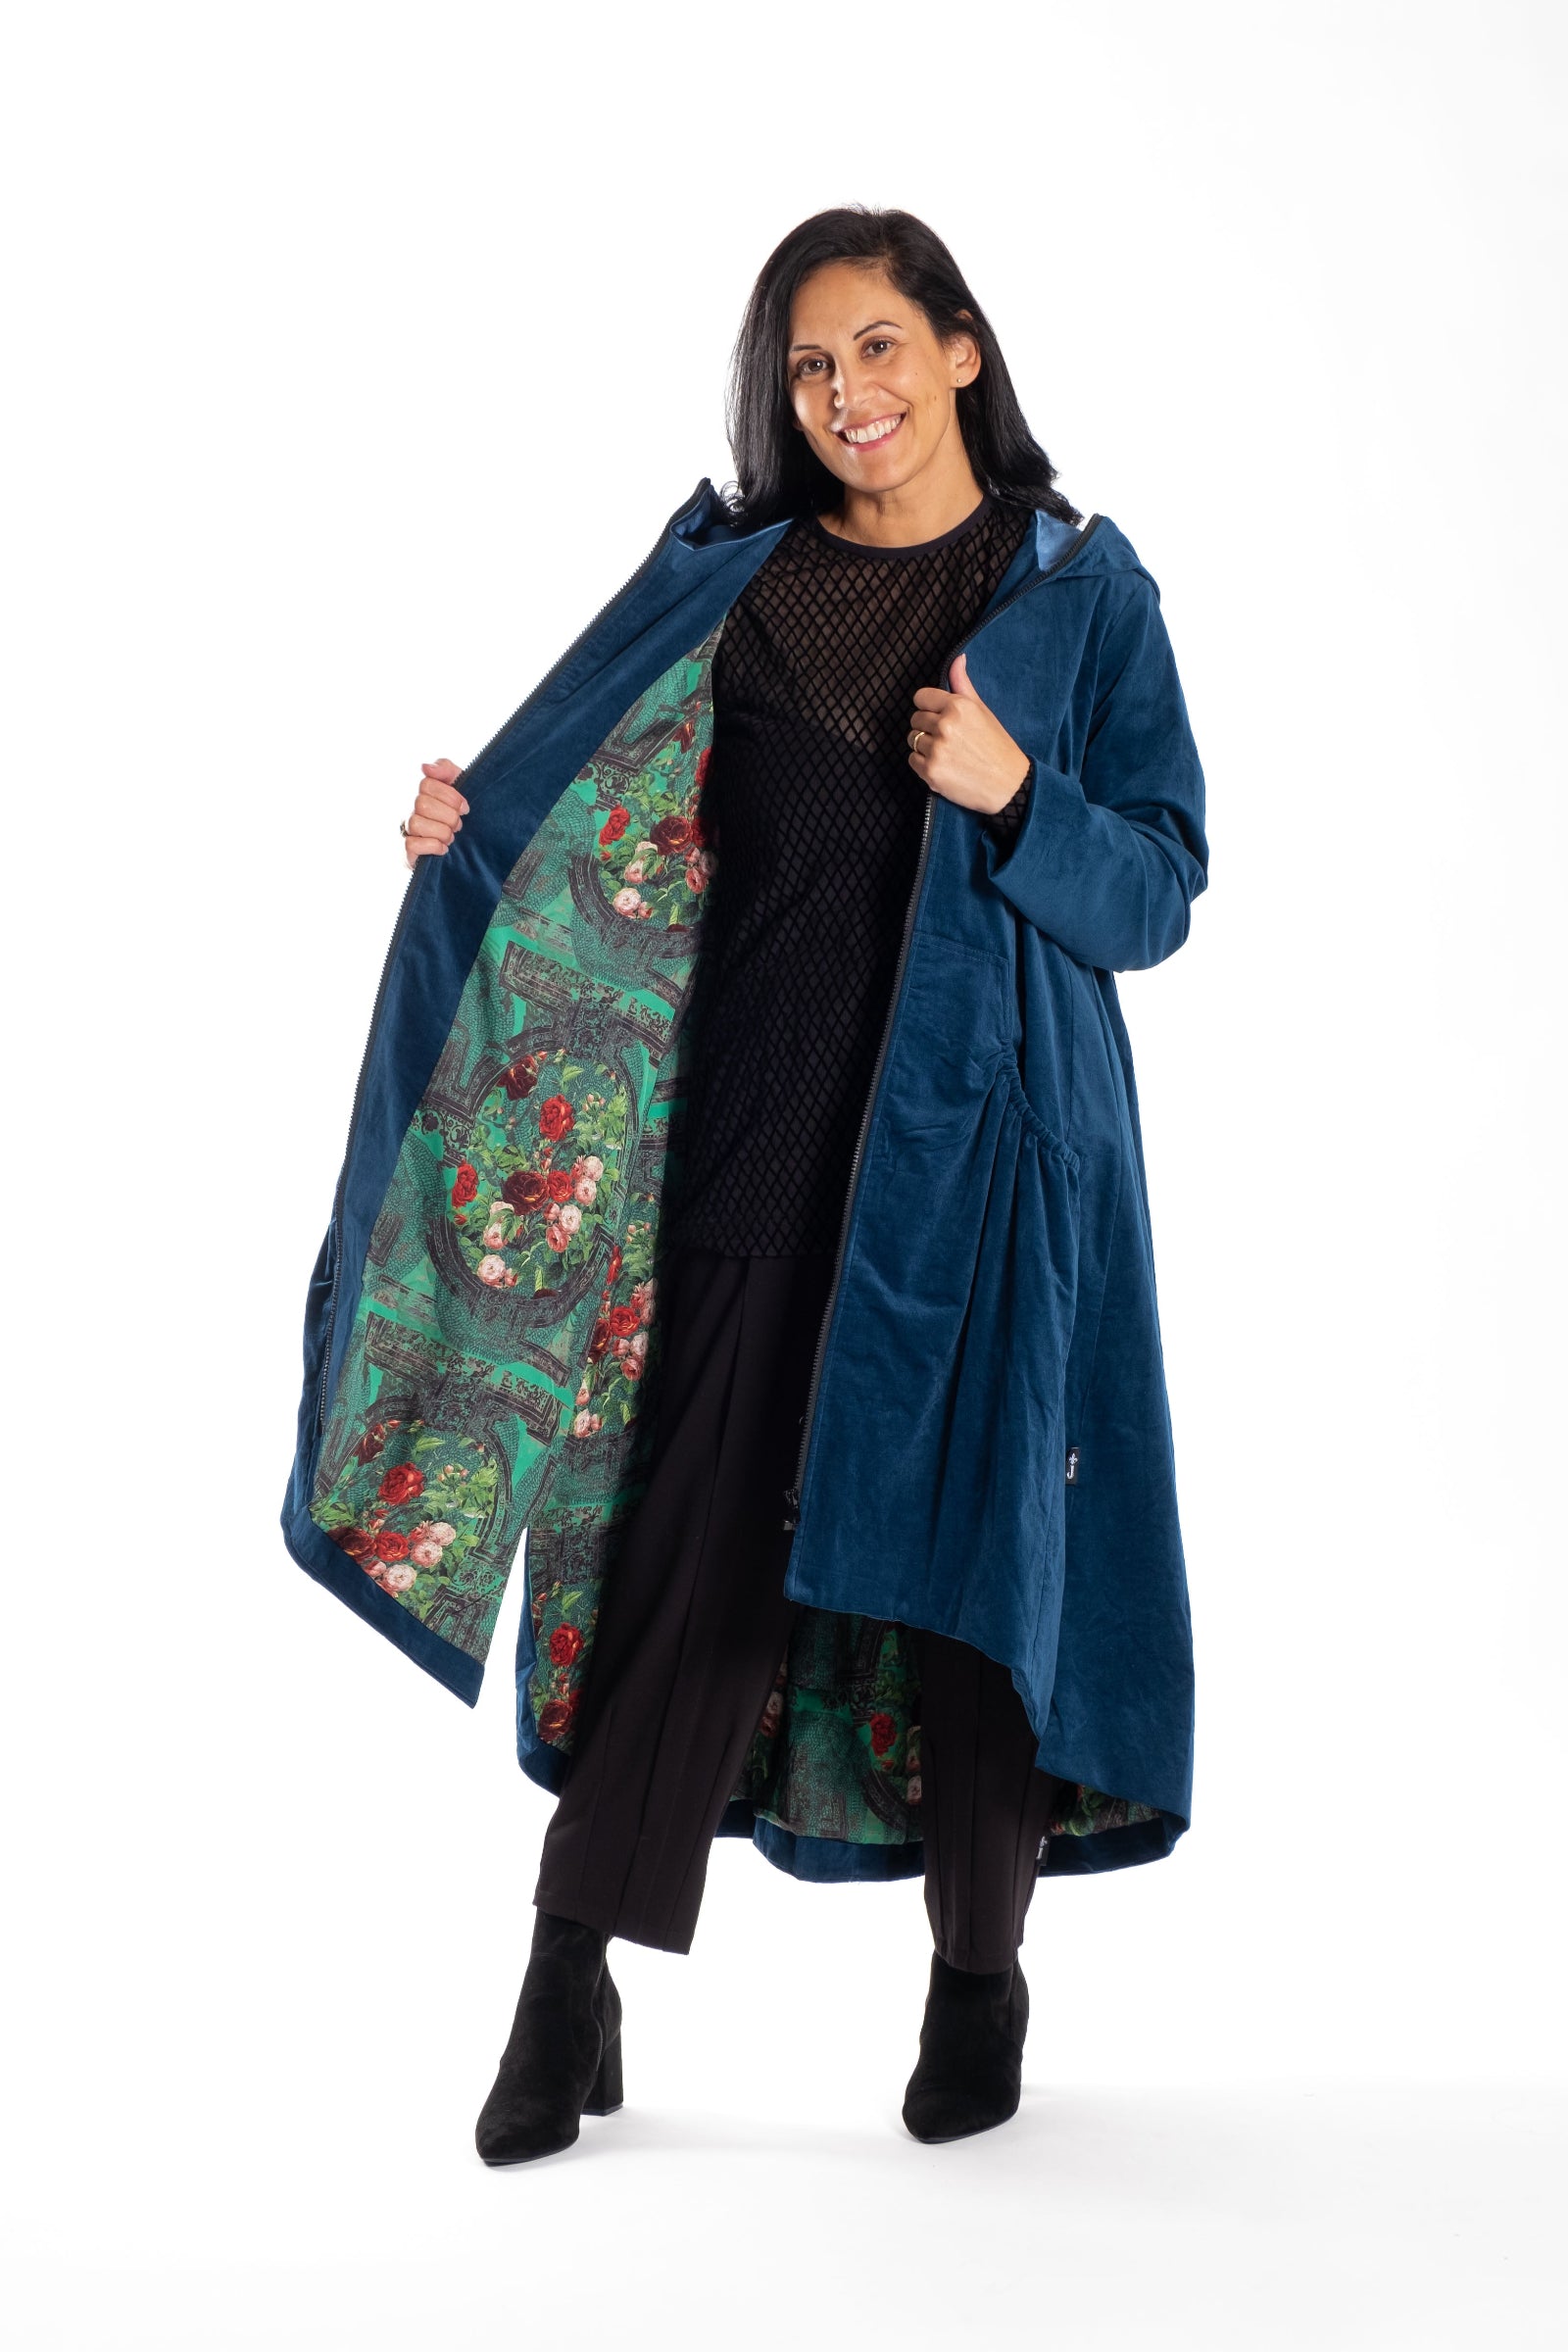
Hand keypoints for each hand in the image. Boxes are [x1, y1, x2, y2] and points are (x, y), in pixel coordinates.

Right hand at [403, 759, 468, 867]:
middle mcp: (410, 809)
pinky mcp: (405, 850)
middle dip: (448, 817)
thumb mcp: (460, 787)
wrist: (468, 851)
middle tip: (458, 825)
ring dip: (441, 832)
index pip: (427, 784)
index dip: (450, 796)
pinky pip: (412, 844)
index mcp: (423, 793)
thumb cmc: (460, 816)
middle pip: (423, 804)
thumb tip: (424, 767)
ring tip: (450, 838)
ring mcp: (405, 829)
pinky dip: (432, 846)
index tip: (465, 808)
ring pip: (416, 823)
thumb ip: (446, 770)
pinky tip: (443, 849)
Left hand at [907, 652, 1029, 814]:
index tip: (939, 716)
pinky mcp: (931, 772)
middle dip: (927, 727)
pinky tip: (943, 765)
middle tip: (949, 738)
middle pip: (915, 719)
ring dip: (924, 746)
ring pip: (913, 739)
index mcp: (958, 706)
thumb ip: (963, 685)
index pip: (921, 697)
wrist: (1009, 785)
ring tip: (947, 753)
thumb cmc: (997, 746)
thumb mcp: (982, 710)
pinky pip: (912, 760)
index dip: (928, 707)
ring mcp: (937, 749)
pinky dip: (923, 764)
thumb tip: (957, 658)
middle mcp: (945, 725)